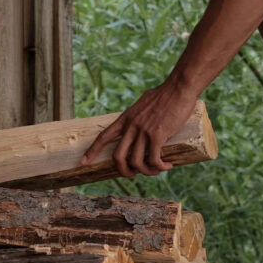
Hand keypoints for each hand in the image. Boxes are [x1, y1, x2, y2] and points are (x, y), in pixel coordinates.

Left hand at [81, 78, 199, 177]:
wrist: (178, 88)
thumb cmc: (166, 95)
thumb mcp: (144, 103)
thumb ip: (139, 115)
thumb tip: (142, 121)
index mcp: (126, 118)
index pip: (104, 136)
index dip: (92, 151)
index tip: (83, 162)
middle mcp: (131, 126)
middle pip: (118, 156)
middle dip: (124, 171)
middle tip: (134, 174)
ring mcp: (143, 131)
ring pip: (136, 162)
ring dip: (147, 171)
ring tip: (157, 169)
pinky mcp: (157, 135)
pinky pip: (154, 160)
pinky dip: (161, 167)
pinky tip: (168, 165)